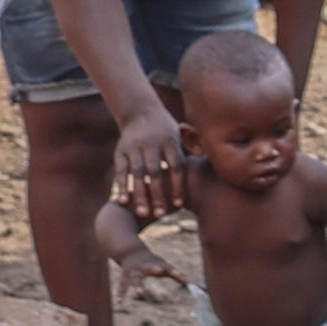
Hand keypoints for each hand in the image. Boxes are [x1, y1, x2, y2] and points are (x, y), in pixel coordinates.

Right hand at [111, 103, 182, 218]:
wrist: (140, 111)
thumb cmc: (166, 129)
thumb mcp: (180, 134)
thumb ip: (192, 147)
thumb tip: (205, 158)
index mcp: (170, 141)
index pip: (176, 167)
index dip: (178, 186)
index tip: (179, 205)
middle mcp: (151, 144)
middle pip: (155, 172)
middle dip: (158, 194)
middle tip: (161, 214)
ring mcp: (134, 147)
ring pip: (137, 173)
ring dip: (139, 194)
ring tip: (142, 213)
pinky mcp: (120, 151)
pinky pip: (121, 170)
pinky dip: (121, 186)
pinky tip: (123, 202)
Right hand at [119, 254, 183, 302]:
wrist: (131, 252)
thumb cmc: (151, 262)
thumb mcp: (162, 265)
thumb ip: (173, 273)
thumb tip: (187, 282)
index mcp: (155, 263)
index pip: (167, 266)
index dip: (174, 271)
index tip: (181, 276)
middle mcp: (144, 266)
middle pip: (149, 267)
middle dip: (154, 268)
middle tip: (160, 270)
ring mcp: (133, 271)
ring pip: (135, 278)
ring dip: (138, 285)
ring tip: (140, 293)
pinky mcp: (124, 277)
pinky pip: (122, 286)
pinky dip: (121, 294)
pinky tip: (120, 303)